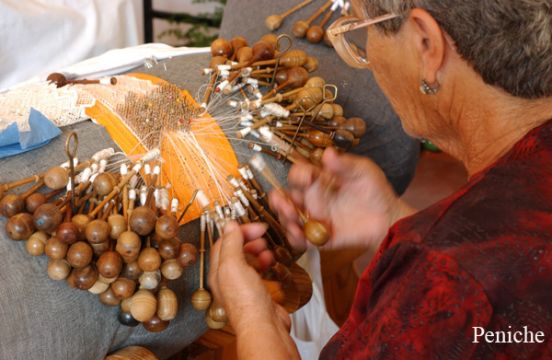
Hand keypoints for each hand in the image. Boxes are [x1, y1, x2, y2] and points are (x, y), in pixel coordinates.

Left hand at [208, 221, 289, 332]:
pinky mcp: (257, 292)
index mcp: (218, 271)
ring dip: (257, 250)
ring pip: (248, 260)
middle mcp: (228, 279)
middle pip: (236, 250)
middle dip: (249, 239)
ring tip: (266, 249)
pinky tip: (270, 262)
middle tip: (262, 235)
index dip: (239, 231)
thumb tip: (229, 225)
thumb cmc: (246, 302)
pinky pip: (259, 271)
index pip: (224, 242)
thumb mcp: (233, 265)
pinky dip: (264, 263)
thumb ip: (231, 243)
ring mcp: (243, 286)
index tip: (255, 227)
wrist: (264, 327)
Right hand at [270, 148, 413, 251]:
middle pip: (286, 197)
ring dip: (284, 218)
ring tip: (292, 218)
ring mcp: (313, 218)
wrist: (387, 218)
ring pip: (288, 218)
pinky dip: (295, 238)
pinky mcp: (318, 237)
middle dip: (279, 199)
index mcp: (318, 179)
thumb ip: (345, 164)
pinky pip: (300, 240)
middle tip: (284, 202)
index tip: (306, 177)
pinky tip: (299, 235)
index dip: (298, 175)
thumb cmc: (375, 190)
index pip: (299, 175)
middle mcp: (311, 198)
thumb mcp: (363, 171)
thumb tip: (327, 152)